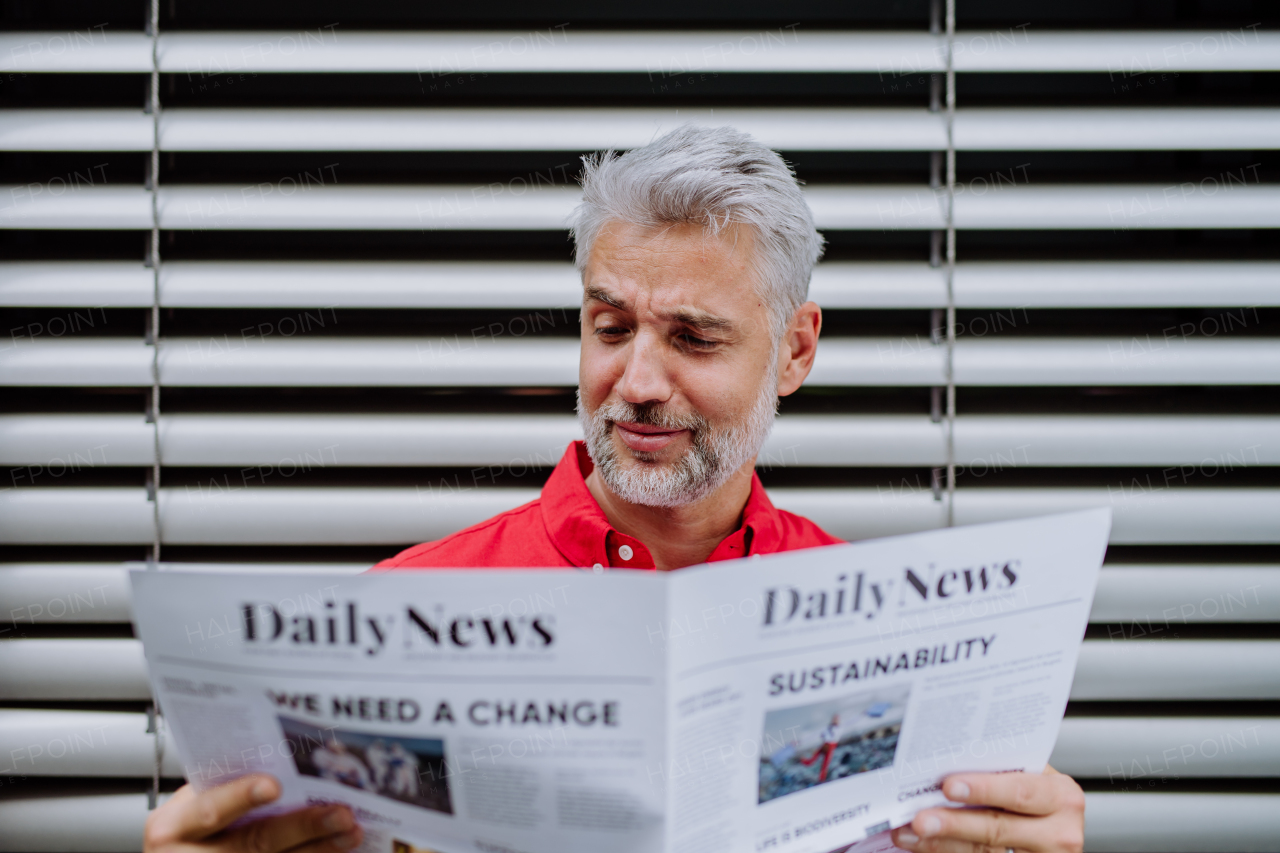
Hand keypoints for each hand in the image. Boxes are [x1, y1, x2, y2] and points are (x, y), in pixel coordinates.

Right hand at [145, 774, 362, 852]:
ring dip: (319, 850)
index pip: (211, 811)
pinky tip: (338, 851)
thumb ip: (225, 784)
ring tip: (351, 833)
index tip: (274, 785)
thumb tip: (288, 758)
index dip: (241, 797)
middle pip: (254, 843)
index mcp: (174, 827)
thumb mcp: (189, 805)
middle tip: (341, 813)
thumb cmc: (186, 828)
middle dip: (302, 827)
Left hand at [890, 766, 1084, 852]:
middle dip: (953, 822)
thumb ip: (999, 771)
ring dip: (941, 842)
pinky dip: (945, 851)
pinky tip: (922, 844)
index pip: (1019, 791)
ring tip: (908, 832)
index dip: (984, 789)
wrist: (1053, 830)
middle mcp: (1059, 832)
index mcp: (1060, 795)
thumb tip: (941, 764)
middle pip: (998, 828)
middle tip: (919, 817)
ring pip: (985, 852)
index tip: (948, 786)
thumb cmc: (1035, 796)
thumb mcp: (1029, 779)